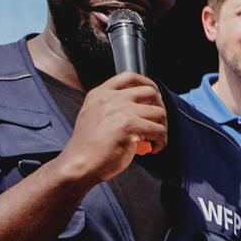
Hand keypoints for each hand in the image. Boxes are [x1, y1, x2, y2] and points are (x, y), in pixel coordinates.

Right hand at [51, 73, 167, 185]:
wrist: (79, 164)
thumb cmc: (89, 147)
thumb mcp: (94, 116)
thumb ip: (112, 106)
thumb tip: (141, 107)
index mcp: (100, 94)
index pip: (130, 76)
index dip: (148, 84)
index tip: (155, 97)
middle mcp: (110, 98)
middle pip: (151, 92)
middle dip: (160, 108)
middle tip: (157, 123)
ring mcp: (120, 110)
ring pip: (159, 113)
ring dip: (162, 127)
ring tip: (153, 139)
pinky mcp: (129, 126)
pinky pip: (160, 131)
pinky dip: (162, 141)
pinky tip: (153, 148)